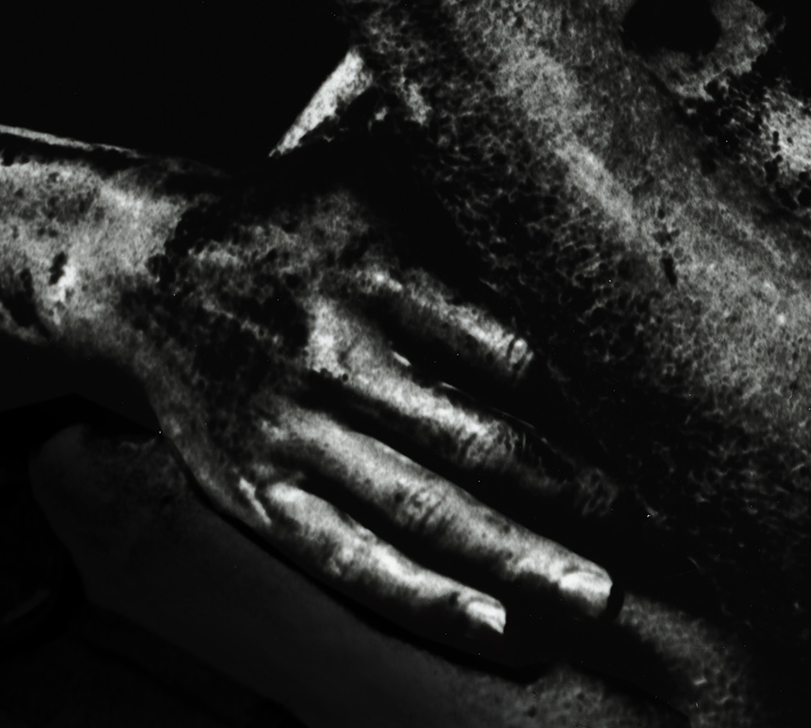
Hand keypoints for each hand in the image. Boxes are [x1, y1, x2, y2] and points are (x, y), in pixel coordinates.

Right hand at [123, 166, 623, 654]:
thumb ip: (471, 218)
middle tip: (666, 530)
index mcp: (381, 268)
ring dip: (517, 559)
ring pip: (422, 509)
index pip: (510, 343)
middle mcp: (340, 353)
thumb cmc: (289, 222)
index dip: (594, 396)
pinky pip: (349, 557)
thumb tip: (592, 235)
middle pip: (478, 437)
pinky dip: (424, 598)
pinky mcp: (259, 490)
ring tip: (598, 595)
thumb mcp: (377, 183)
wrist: (144, 266)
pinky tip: (494, 626)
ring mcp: (295, 431)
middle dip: (577, 492)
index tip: (665, 429)